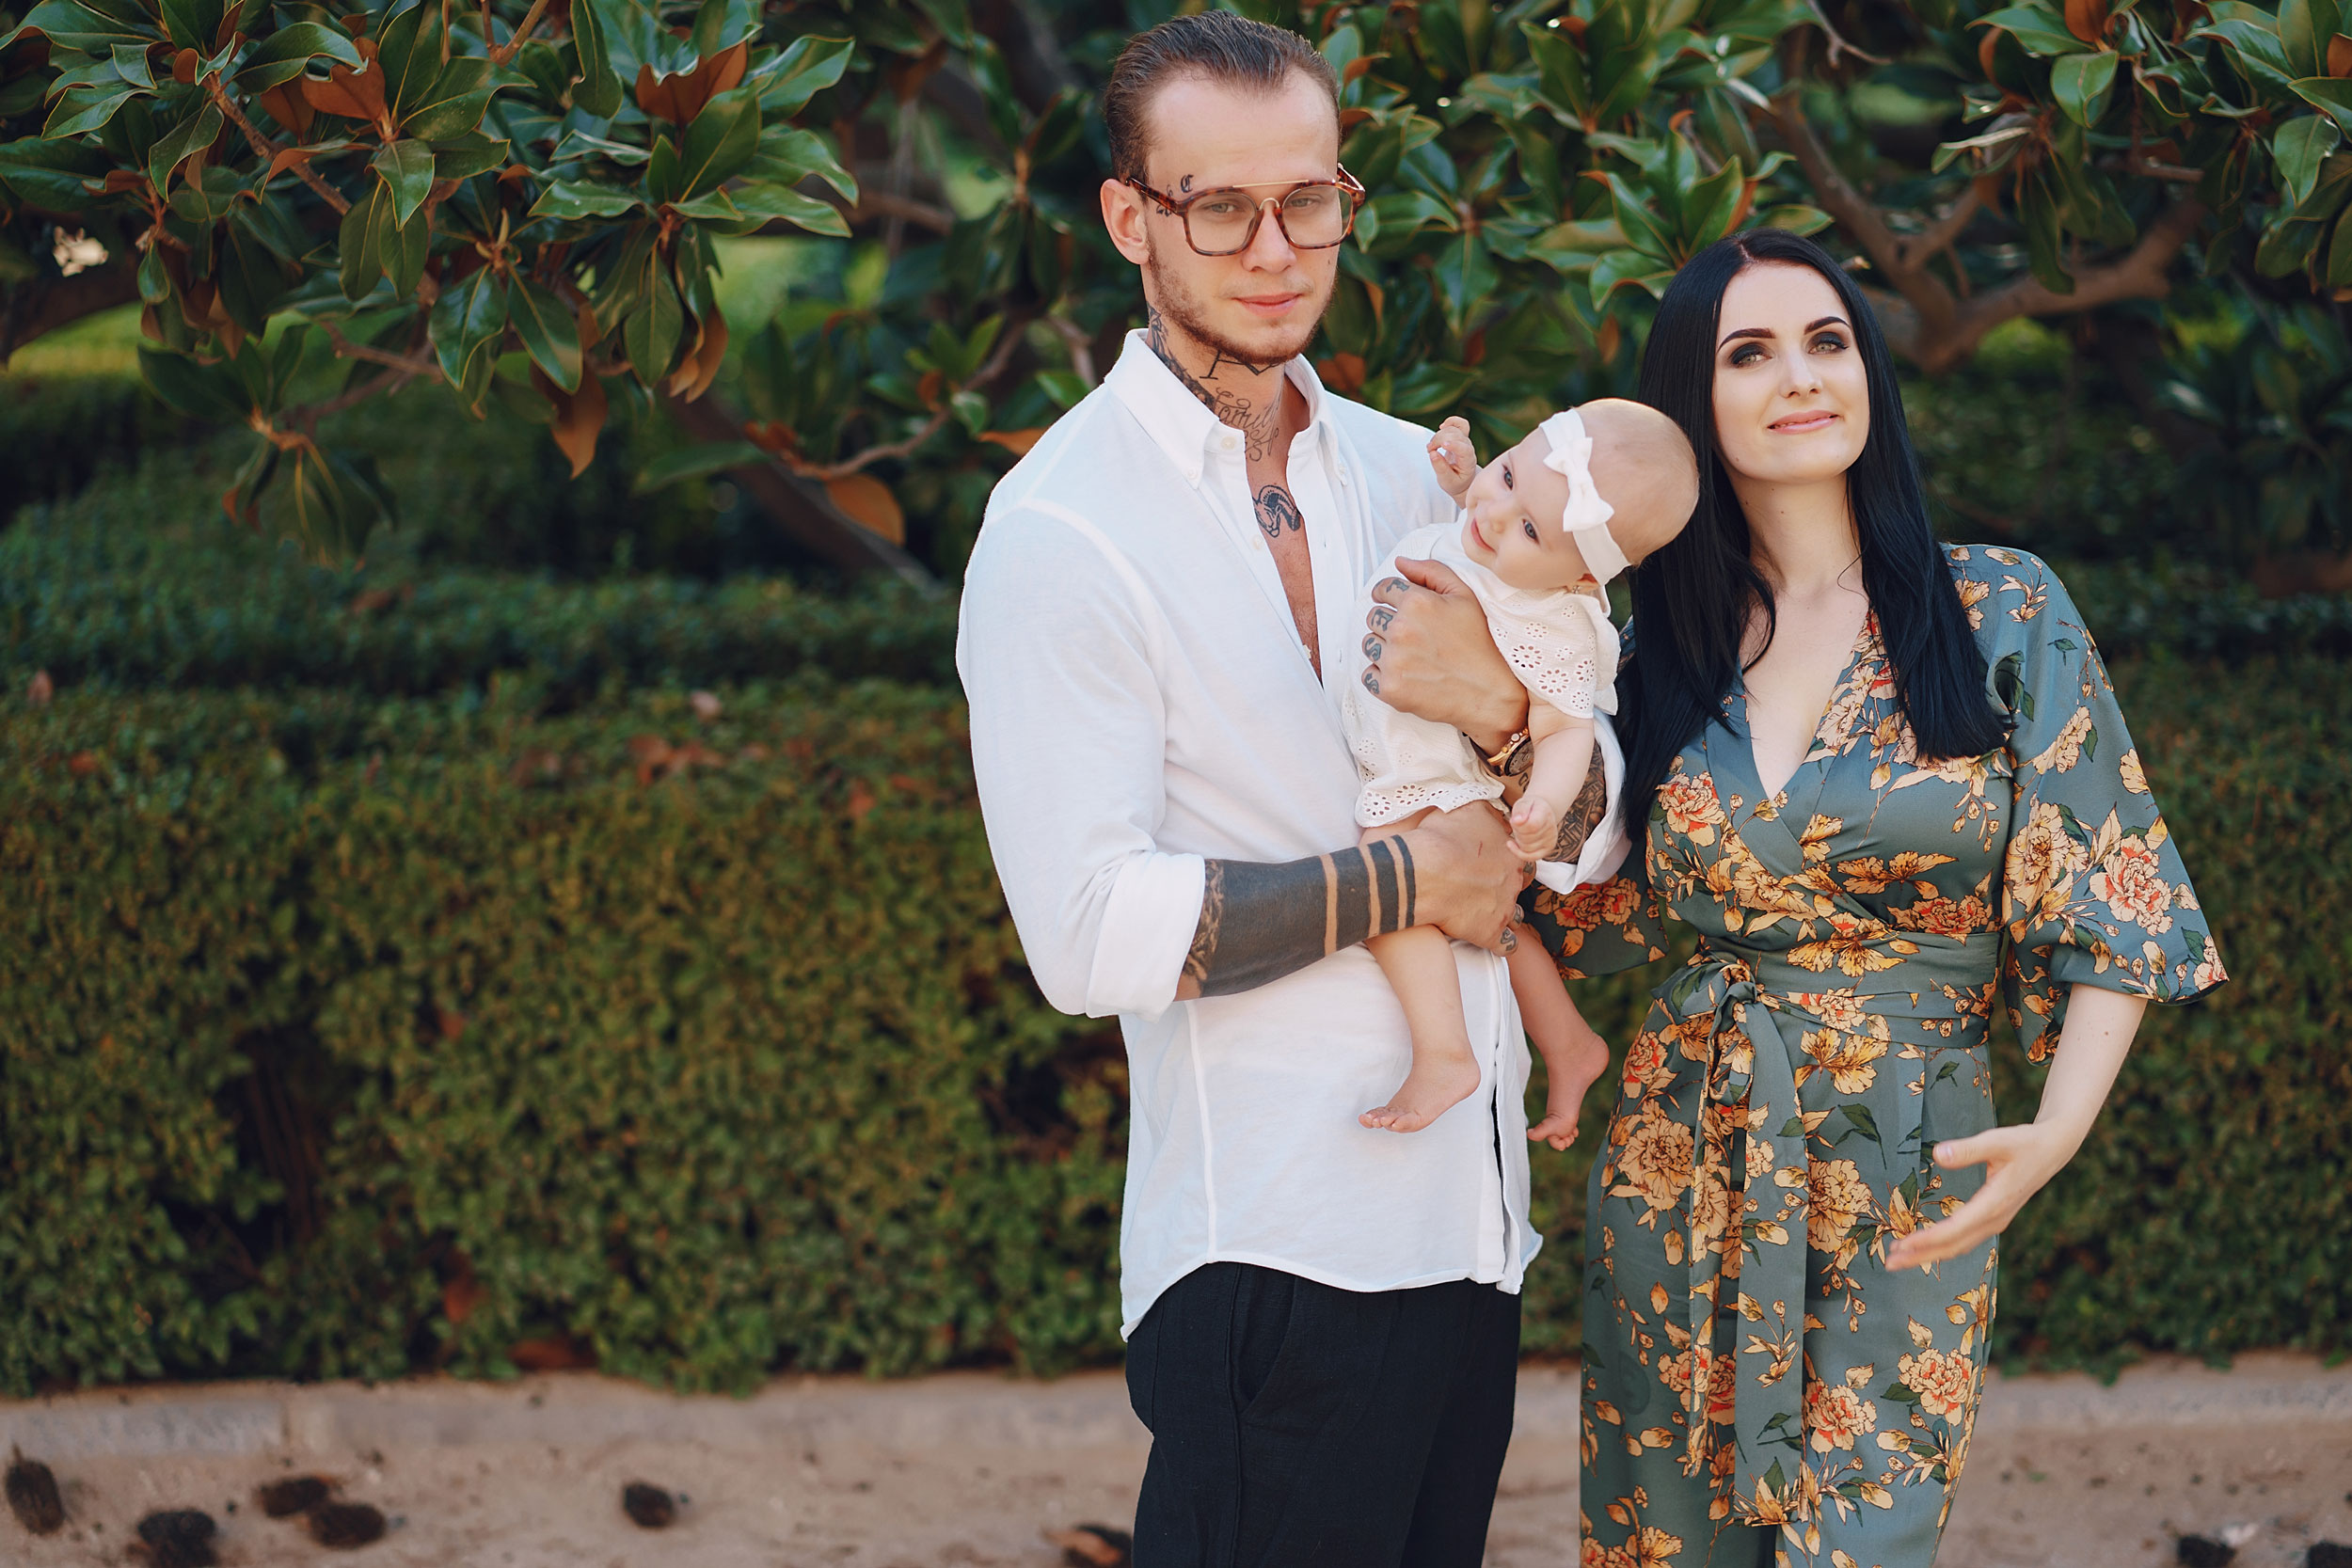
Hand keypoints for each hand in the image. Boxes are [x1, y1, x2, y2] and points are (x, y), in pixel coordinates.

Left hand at [1361, 558, 1527, 749]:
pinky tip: (1406, 675)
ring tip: (1412, 657)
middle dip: (1389, 623)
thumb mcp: (1464, 597)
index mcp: (1417, 602)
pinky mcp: (1389, 688)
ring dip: (1383, 649)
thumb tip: (1400, 562)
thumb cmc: (1481, 644)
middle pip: (1373, 617)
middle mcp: (1400, 629)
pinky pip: (1367, 674)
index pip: (1383, 589)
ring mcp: (1393, 660)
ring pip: (1368, 644)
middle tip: (1414, 637)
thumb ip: (1431, 572)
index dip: (1391, 596)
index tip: (1397, 607)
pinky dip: (1381, 675)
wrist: (1489, 694)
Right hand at [1404, 802, 1535, 954]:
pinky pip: (1506, 944)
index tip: (1488, 863)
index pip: (1518, 856)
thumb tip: (1485, 804)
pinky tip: (1490, 940)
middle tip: (1486, 886)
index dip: (1504, 860)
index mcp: (1506, 849)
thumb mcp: (1464, 809)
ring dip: (1505, 914)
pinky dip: (1500, 943)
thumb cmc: (1436, 839)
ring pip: (1516, 914)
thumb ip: (1481, 809)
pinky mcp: (1491, 932)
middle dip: (1506, 886)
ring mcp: (1504, 906)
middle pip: (1520, 884)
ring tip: (1485, 913)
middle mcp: (1512, 878)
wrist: (1423, 874)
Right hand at [1426, 415, 1477, 498]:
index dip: (1454, 445)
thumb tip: (1432, 453)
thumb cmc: (1455, 482)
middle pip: (1455, 436)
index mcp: (1468, 461)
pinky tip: (1442, 426)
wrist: (1463, 480)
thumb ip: (1440, 468)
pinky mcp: (1461, 437)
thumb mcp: (1447, 481)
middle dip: (1439, 440)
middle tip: (1429, 450)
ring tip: (1431, 447)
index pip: (1464, 449)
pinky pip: (1460, 424)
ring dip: (1439, 435)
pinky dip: (1451, 422)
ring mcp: (1465, 441)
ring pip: (1453, 430)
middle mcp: (1468, 448)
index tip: (1442, 446)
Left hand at [1507, 792, 1561, 861]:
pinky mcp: (1548, 849)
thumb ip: (1520, 810)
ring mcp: (1551, 839)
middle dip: (1517, 831)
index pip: (1531, 826)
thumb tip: (1517, 821)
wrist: (1542, 811)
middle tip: (1518, 823)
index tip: (1514, 819)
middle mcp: (1551, 827)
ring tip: (1521, 830)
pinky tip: (1511, 844)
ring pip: (1526, 848)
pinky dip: (1519, 853)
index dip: (1518, 826)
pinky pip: (1531, 857)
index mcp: (1545, 813)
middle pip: (1526, 838)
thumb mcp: (1524, 802)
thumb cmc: (1530, 807)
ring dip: (1519, 840)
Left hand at [1883, 1122, 2079, 1269]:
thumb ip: (1968, 1149)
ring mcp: (1995, 1222)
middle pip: (1953, 1246)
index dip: (1926, 1239)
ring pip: (1959, 1246)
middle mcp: (1994, 1219)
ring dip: (1929, 1254)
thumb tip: (1937, 1154)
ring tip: (1899, 1259)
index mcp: (1994, 1204)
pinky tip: (1925, 1246)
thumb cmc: (2025, 1143)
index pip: (1954, 1229)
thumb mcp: (1998, 1140)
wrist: (2052, 1150)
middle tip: (1890, 1264)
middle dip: (1921, 1256)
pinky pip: (1965, 1239)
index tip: (1900, 1246)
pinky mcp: (1993, 1218)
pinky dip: (1943, 1246)